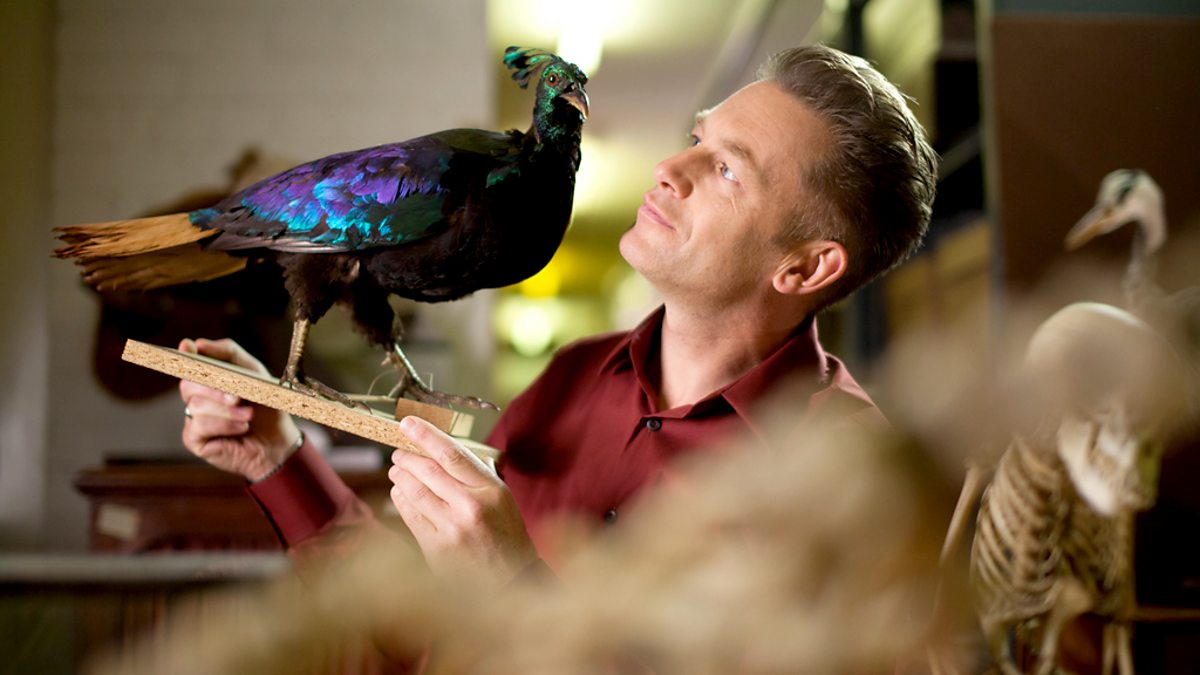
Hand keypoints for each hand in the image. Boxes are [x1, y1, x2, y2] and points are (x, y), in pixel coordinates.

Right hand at [178, 338, 300, 480]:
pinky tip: (241, 428)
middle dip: (215, 389)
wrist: (277, 440)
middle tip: (238, 396)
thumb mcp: (253, 373)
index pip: (188, 362)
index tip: (188, 347)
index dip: (186, 355)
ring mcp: (192, 417)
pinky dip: (224, 425)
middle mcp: (195, 396)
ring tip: (249, 415)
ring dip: (227, 410)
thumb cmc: (265, 405)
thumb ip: (229, 354)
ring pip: (196, 405)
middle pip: (189, 384)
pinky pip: (199, 425)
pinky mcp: (193, 439)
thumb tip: (198, 344)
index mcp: (207, 377)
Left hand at [389, 416, 536, 586]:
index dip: (427, 436)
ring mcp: (451, 529)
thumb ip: (474, 475)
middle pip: (429, 471)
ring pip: (415, 492)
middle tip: (398, 452)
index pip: (452, 454)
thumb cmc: (507, 534)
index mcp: (491, 490)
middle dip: (408, 457)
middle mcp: (470, 507)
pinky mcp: (436, 549)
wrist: (511, 580)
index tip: (408, 423)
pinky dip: (402, 500)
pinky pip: (411, 517)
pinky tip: (400, 493)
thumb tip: (439, 451)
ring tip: (396, 471)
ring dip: (401, 477)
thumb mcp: (502, 498)